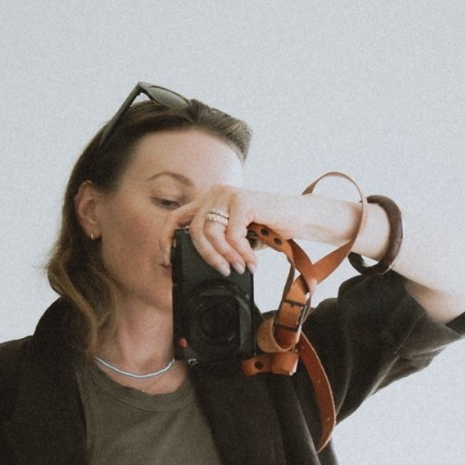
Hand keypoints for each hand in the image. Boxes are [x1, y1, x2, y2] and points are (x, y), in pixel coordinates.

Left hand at [167, 188, 301, 276]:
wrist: (298, 217)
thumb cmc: (267, 228)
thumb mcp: (235, 237)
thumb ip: (217, 242)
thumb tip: (200, 262)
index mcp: (209, 201)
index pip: (176, 217)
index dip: (166, 238)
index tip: (167, 259)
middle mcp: (215, 193)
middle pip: (195, 230)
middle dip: (207, 257)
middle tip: (224, 270)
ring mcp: (228, 194)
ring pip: (211, 233)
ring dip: (226, 256)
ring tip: (240, 267)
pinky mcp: (242, 200)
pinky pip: (232, 235)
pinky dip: (241, 253)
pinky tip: (251, 261)